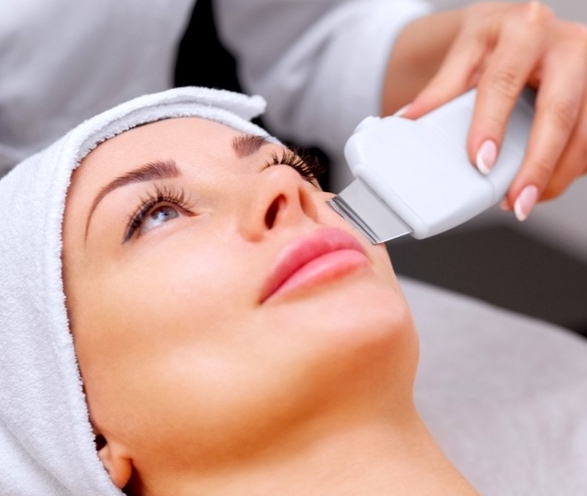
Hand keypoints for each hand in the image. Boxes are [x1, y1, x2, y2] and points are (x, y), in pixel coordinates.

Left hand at [383, 2, 586, 219]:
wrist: (521, 23)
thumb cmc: (493, 39)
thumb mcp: (463, 54)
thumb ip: (439, 90)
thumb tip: (408, 121)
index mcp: (524, 28)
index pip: (505, 82)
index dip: (491, 125)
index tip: (481, 163)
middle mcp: (566, 45)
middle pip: (558, 112)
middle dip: (538, 164)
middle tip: (516, 202)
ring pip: (584, 131)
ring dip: (557, 175)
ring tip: (524, 202)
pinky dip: (570, 167)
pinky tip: (545, 184)